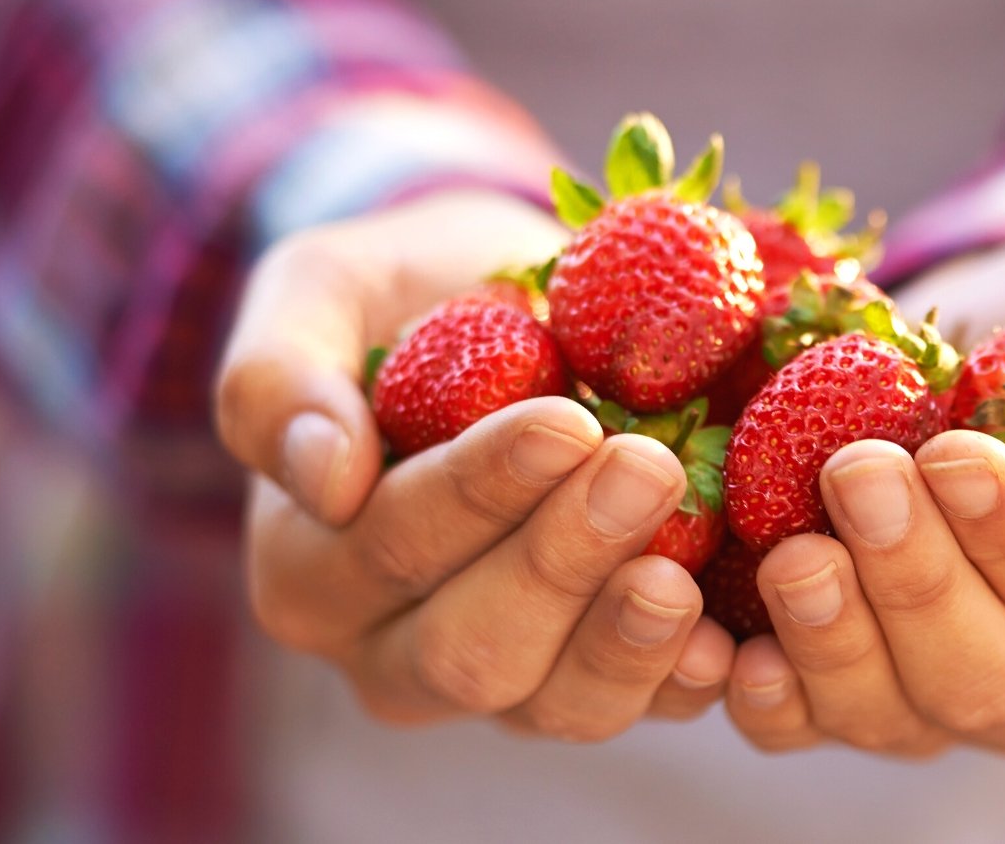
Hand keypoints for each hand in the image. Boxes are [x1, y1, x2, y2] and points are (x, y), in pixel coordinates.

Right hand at [216, 192, 734, 737]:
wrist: (513, 317)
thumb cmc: (407, 297)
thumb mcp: (319, 295)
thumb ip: (276, 378)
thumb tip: (322, 479)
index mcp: (312, 571)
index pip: (394, 544)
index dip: (480, 492)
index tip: (564, 424)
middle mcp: (394, 652)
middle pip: (471, 650)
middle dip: (563, 562)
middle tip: (646, 470)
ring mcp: (505, 680)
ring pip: (555, 705)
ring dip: (627, 637)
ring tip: (684, 567)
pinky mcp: (594, 678)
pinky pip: (638, 709)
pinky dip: (685, 678)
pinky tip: (729, 639)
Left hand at [722, 238, 1004, 755]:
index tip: (953, 454)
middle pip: (985, 679)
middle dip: (916, 583)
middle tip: (858, 475)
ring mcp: (944, 696)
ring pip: (892, 716)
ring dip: (832, 641)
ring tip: (790, 551)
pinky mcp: (851, 684)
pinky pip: (804, 722)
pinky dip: (763, 694)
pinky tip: (729, 647)